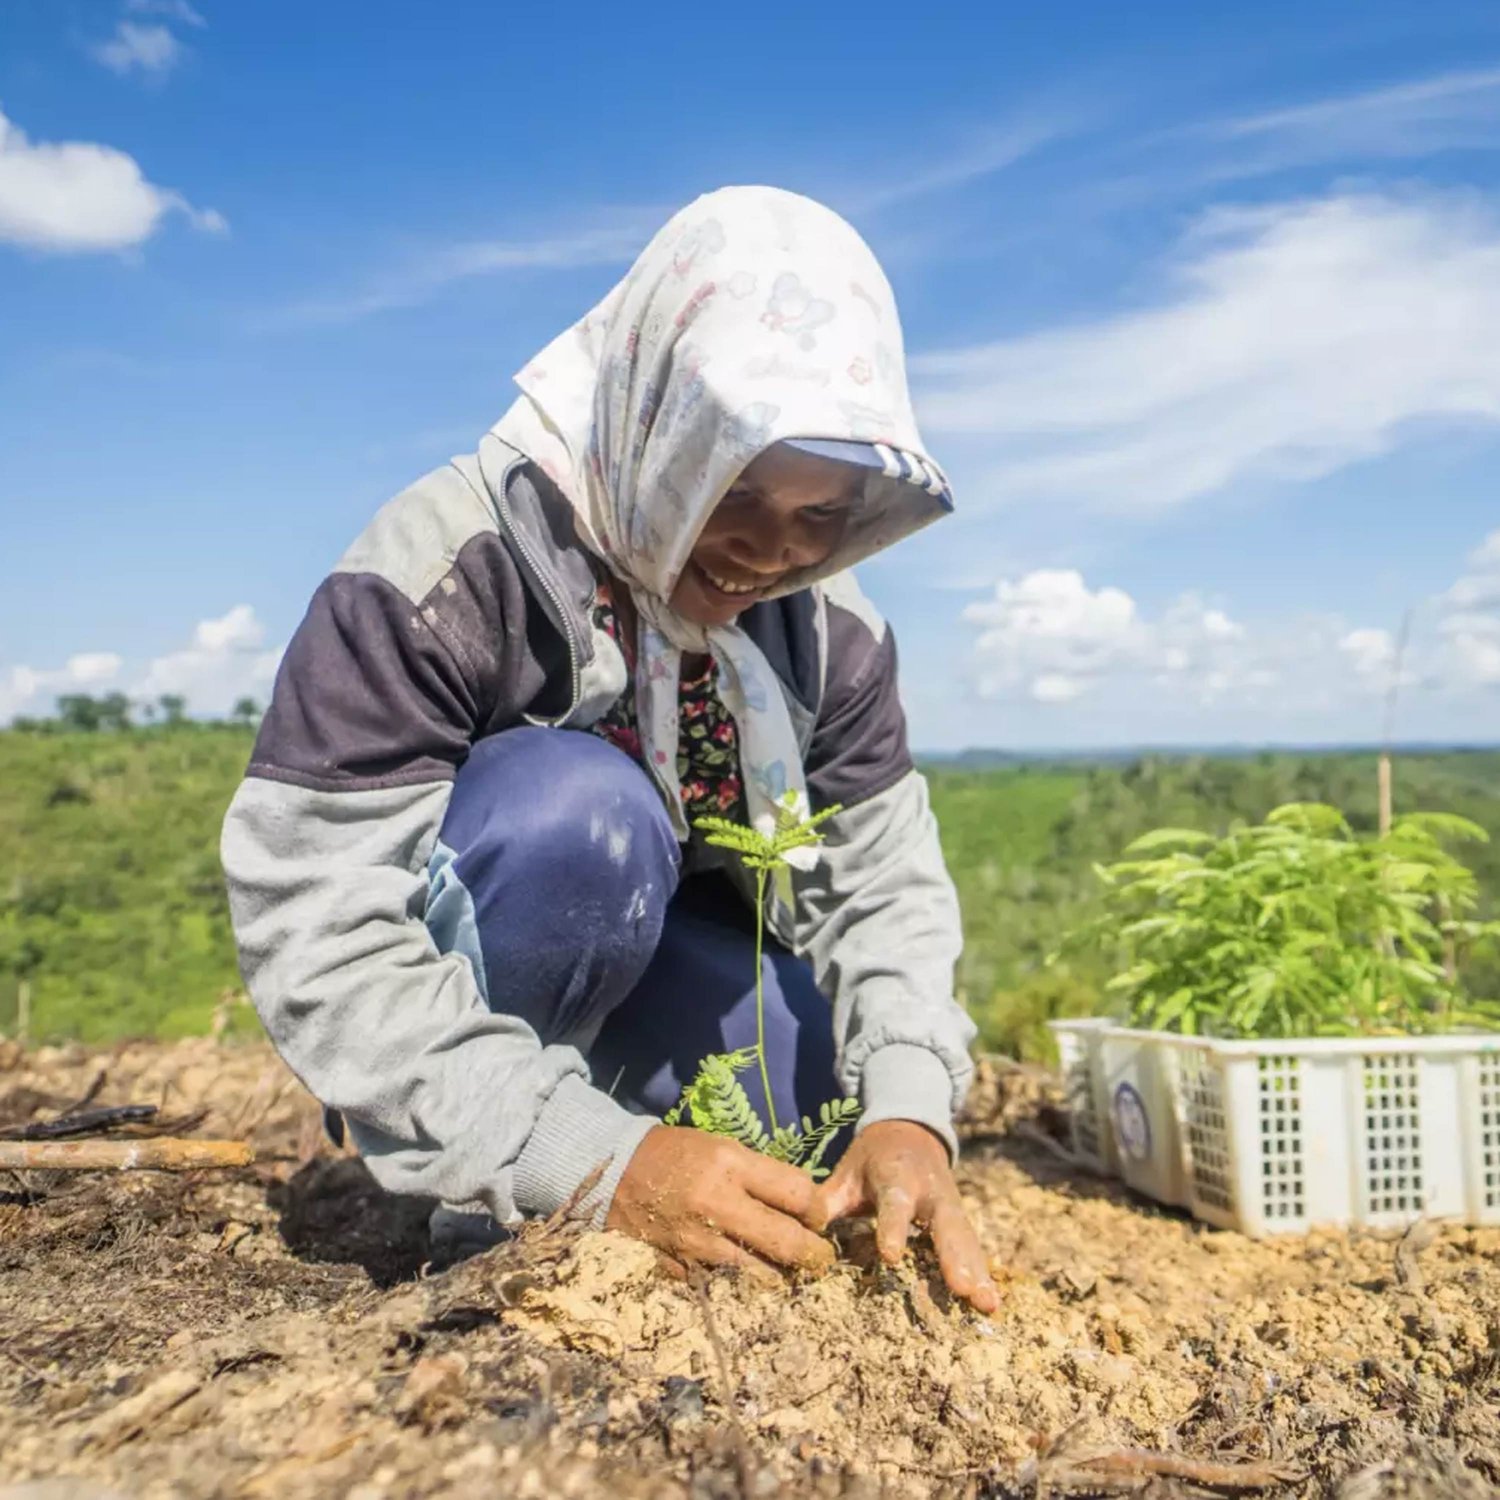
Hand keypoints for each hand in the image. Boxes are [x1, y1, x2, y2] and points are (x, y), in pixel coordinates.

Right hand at [606, 1125, 834, 1281]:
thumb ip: (760, 1175)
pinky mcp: (679, 1268)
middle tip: (822, 1260)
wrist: (613, 1172)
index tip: (817, 1218)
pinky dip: (739, 1285)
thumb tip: (802, 1205)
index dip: (817, 1210)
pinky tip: (746, 1280)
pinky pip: (722, 1285)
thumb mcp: (721, 1147)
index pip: (797, 1193)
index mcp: (730, 1164)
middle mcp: (717, 1204)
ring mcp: (697, 1242)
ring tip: (787, 1273)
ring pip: (759, 1275)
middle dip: (814, 1255)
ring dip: (779, 1276)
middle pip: (786, 1241)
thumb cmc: (675, 1154)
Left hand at [811, 1120, 997, 1313]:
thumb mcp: (847, 1172)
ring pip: (965, 1239)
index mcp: (898, 1175)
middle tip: (963, 1289)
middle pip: (944, 1225)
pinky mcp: (960, 1221)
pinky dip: (982, 1273)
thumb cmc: (871, 1160)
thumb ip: (829, 1200)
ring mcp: (950, 1206)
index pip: (895, 1203)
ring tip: (987, 1304)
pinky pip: (972, 1247)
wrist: (910, 1134)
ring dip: (977, 1271)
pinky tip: (990, 1303)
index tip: (891, 1257)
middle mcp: (930, 1191)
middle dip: (955, 1257)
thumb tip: (806, 1232)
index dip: (893, 1228)